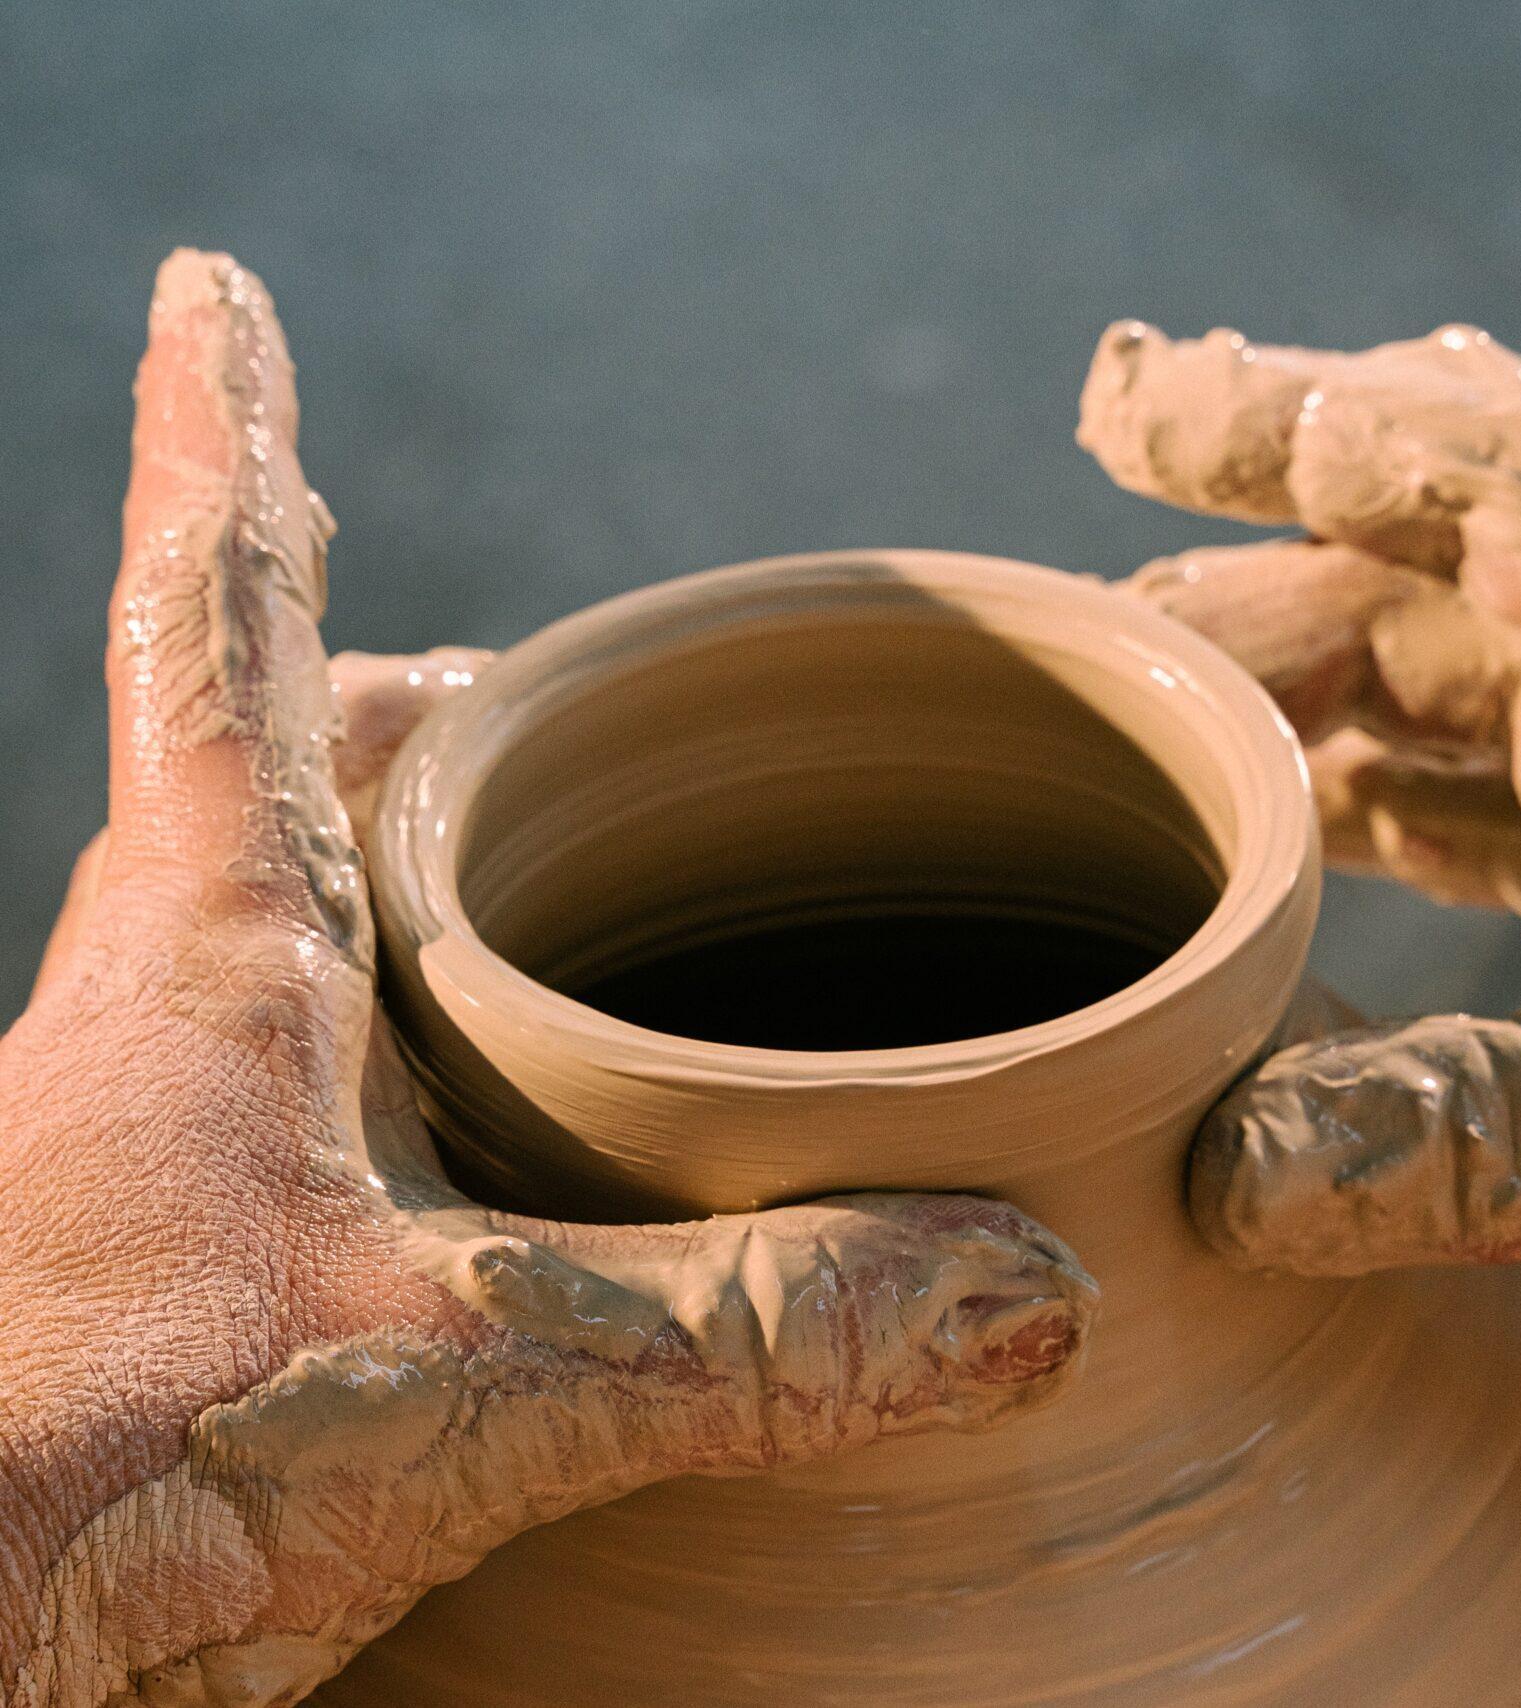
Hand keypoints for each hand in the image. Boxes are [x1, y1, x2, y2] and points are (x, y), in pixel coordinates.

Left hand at [0, 252, 1093, 1707]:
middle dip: (400, 693)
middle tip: (507, 673)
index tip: (212, 287)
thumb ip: (745, 1328)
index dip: (229, 442)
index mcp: (213, 956)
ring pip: (316, 939)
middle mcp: (177, 1016)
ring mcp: (174, 1145)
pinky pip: (333, 1105)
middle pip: (294, 775)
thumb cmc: (77, 1490)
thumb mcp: (452, 1385)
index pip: (226, 627)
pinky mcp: (200, 1273)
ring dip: (422, 879)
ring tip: (558, 872)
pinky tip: (526, 1134)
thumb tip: (1023, 1280)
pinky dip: (436, 1068)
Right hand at [1080, 318, 1520, 1272]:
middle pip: (1408, 572)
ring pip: (1426, 686)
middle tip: (1064, 615)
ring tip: (1120, 719)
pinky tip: (1268, 843)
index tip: (1125, 400)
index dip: (1278, 423)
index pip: (1463, 468)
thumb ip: (1517, 1134)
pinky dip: (1358, 811)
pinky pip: (1473, 804)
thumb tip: (1233, 1188)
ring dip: (1276, 696)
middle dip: (1232, 572)